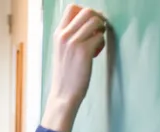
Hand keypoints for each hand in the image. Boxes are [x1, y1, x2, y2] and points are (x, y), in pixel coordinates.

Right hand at [42, 4, 105, 131]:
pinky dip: (101, 43)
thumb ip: (70, 36)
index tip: (89, 24)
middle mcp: (64, 35)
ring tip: (96, 43)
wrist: (63, 94)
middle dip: (97, 19)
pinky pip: (100, 37)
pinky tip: (96, 54)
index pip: (72, 8)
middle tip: (98, 32)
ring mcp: (73, 43)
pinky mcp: (84, 51)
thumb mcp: (62, 51)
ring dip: (101, 30)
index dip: (85, 12)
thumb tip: (89, 23)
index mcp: (58, 34)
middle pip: (87, 11)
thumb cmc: (65, 75)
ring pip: (95, 21)